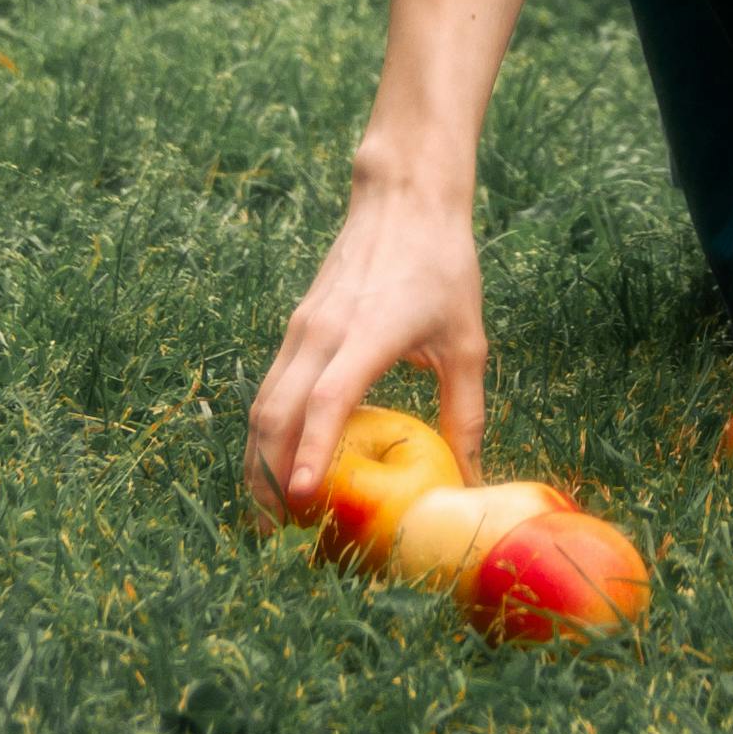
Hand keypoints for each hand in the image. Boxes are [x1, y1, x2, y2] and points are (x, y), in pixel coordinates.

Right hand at [242, 179, 488, 527]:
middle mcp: (322, 333)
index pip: (327, 401)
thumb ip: (465, 411)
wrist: (404, 198)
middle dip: (270, 477)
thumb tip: (473, 478)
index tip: (303, 499)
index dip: (313, 452)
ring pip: (263, 403)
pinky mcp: (296, 326)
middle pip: (276, 414)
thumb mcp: (467, 340)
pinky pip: (270, 387)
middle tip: (281, 535)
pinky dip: (266, 430)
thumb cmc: (443, 265)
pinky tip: (278, 461)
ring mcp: (302, 328)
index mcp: (368, 334)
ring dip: (260, 459)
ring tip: (272, 511)